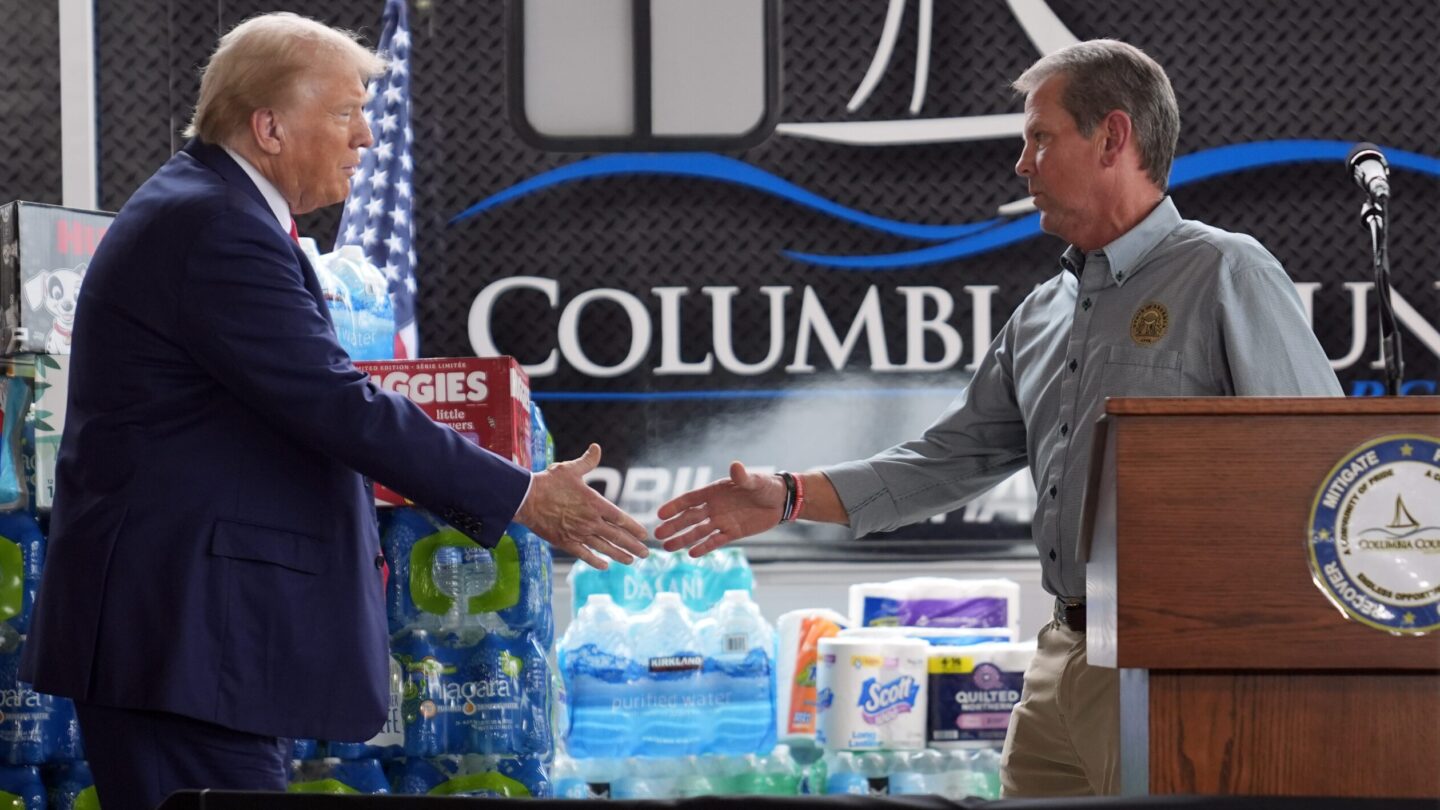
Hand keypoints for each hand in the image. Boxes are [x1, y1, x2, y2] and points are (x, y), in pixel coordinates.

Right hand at [516, 443, 648, 569]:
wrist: (526, 499)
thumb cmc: (548, 482)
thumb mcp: (570, 469)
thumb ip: (587, 461)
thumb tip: (596, 448)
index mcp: (594, 503)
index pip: (620, 518)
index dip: (634, 527)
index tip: (644, 534)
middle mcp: (590, 521)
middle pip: (617, 536)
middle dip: (633, 546)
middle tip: (646, 554)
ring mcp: (578, 533)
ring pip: (604, 547)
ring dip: (619, 555)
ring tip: (631, 561)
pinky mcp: (565, 542)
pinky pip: (584, 554)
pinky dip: (595, 561)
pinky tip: (605, 566)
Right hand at [655, 461, 784, 556]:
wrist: (780, 501)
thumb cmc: (766, 486)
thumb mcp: (755, 481)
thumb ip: (743, 477)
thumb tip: (735, 465)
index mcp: (715, 491)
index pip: (690, 499)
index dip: (675, 506)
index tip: (660, 514)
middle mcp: (714, 507)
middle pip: (690, 518)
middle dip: (674, 526)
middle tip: (658, 535)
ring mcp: (722, 520)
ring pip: (699, 532)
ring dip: (683, 539)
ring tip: (667, 548)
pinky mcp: (732, 533)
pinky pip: (715, 541)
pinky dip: (704, 547)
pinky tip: (691, 554)